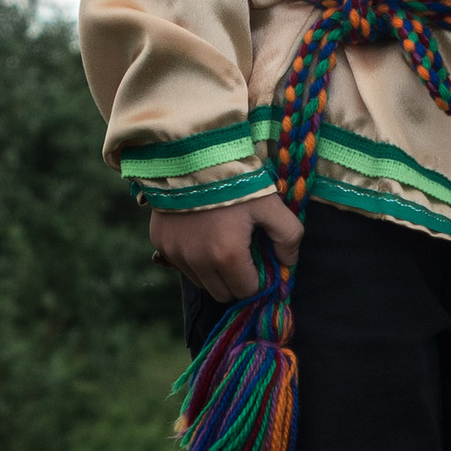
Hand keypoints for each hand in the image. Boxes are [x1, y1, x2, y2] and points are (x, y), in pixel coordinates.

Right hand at [150, 191, 304, 301]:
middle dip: (236, 281)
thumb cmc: (236, 180)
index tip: (261, 264)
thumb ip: (288, 236)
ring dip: (214, 273)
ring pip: (200, 282)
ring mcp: (176, 254)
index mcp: (229, 256)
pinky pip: (181, 264)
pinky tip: (201, 234)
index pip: (247, 291)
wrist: (193, 156)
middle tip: (243, 256)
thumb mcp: (270, 204)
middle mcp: (199, 262)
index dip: (258, 281)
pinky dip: (193, 258)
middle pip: (222, 293)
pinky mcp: (161, 244)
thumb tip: (290, 261)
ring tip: (222, 244)